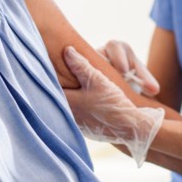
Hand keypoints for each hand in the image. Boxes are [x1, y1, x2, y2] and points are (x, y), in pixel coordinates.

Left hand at [62, 46, 163, 166]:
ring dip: (69, 98)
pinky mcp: (87, 130)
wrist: (131, 128)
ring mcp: (77, 125)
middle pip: (58, 97)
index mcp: (67, 103)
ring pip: (67, 107)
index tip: (50, 65)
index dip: (50, 74)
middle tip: (60, 73)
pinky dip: (79, 107)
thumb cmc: (112, 103)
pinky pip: (78, 116)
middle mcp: (68, 116)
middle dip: (59, 85)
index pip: (51, 86)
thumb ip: (80, 65)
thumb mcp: (97, 79)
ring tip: (71, 86)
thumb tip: (67, 51)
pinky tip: (85, 101)